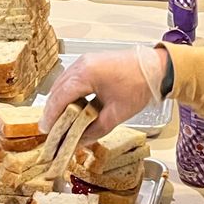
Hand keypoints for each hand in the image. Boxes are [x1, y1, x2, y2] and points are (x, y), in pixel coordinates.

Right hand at [40, 46, 166, 141]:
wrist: (156, 68)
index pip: (60, 98)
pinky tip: (71, 108)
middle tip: (50, 130)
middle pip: (58, 90)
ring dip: (59, 102)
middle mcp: (81, 64)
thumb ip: (95, 130)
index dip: (52, 116)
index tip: (46, 131)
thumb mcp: (116, 114)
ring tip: (59, 121)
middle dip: (53, 111)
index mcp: (86, 74)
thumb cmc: (139, 86)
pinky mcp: (91, 63)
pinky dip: (68, 94)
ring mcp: (85, 61)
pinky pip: (72, 79)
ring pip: (63, 84)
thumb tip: (79, 141)